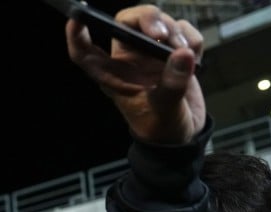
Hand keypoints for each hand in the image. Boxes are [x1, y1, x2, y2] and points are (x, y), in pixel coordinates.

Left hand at [65, 4, 203, 144]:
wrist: (182, 135)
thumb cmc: (161, 126)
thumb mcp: (164, 110)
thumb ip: (172, 84)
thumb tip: (182, 55)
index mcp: (113, 74)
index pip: (86, 52)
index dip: (77, 34)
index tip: (77, 17)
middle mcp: (129, 59)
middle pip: (128, 22)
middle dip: (147, 18)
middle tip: (161, 34)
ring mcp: (151, 53)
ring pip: (158, 22)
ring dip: (174, 31)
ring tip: (182, 53)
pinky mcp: (174, 51)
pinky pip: (182, 30)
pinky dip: (190, 39)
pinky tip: (193, 58)